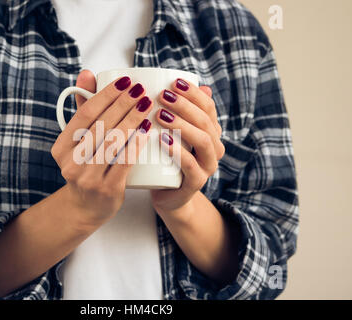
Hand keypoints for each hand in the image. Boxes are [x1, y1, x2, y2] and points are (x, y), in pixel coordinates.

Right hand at [52, 70, 153, 227]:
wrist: (86, 207)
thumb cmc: (86, 167)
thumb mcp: (78, 141)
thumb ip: (83, 108)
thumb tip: (87, 73)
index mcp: (61, 147)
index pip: (85, 113)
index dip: (106, 94)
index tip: (125, 81)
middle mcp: (71, 163)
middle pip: (101, 125)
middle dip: (123, 104)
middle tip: (141, 90)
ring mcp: (88, 178)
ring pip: (113, 142)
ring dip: (132, 120)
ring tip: (147, 105)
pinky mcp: (107, 190)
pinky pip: (124, 162)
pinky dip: (136, 143)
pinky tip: (147, 130)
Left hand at [151, 78, 224, 217]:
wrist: (167, 194)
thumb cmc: (165, 159)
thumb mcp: (169, 132)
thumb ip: (174, 111)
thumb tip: (179, 80)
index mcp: (210, 132)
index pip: (208, 107)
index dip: (193, 93)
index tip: (173, 82)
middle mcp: (214, 148)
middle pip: (205, 121)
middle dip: (185, 106)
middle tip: (162, 97)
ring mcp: (208, 167)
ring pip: (203, 141)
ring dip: (182, 125)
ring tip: (160, 115)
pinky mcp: (196, 183)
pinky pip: (192, 166)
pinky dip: (178, 152)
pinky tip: (163, 140)